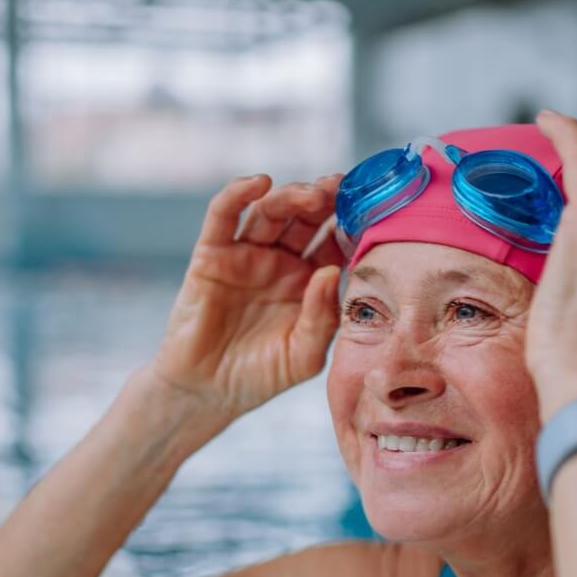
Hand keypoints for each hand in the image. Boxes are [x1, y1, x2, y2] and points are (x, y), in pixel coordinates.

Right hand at [151, 173, 346, 420]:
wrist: (207, 393)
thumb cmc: (260, 376)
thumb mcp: (304, 356)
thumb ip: (322, 319)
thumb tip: (332, 273)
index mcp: (309, 282)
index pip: (334, 242)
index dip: (350, 224)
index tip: (369, 210)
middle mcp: (280, 262)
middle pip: (305, 218)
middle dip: (325, 199)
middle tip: (341, 188)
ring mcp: (246, 255)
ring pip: (270, 211)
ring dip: (291, 195)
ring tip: (312, 194)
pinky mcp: (211, 255)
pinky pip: (223, 216)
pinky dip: (238, 194)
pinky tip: (258, 183)